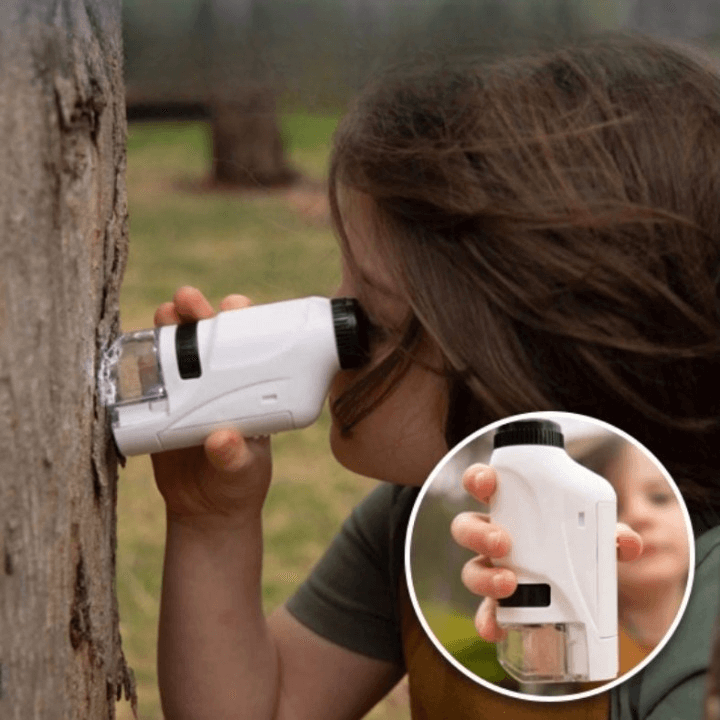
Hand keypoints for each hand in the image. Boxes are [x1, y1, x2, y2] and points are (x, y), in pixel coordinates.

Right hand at [150, 286, 272, 526]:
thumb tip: (222, 440)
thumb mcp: (244, 472)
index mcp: (249, 391)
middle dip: (198, 313)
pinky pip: (149, 380)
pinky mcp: (159, 409)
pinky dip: (140, 361)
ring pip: (176, 352)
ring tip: (163, 314)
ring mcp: (188, 394)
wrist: (206, 511)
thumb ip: (235, 457)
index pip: (249, 347)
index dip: (242, 322)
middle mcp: (219, 385)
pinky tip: (134, 347)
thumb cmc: (238, 485)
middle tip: (187, 301)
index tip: (234, 306)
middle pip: (209, 339)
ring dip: (169, 328)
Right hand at [450, 463, 642, 641]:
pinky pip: (485, 611)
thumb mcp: (597, 534)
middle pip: (466, 526)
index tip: (486, 483)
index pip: (483, 484)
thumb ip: (612, 533)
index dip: (478, 479)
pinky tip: (497, 628)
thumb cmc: (579, 544)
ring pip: (470, 569)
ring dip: (484, 576)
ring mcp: (494, 569)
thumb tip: (627, 542)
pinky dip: (487, 620)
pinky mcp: (500, 603)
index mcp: (512, 507)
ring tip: (509, 583)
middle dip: (478, 533)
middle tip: (503, 542)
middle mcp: (495, 535)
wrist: (585, 584)